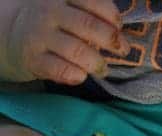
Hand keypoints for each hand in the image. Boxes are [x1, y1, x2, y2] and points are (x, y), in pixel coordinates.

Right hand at [4, 0, 129, 84]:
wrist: (10, 32)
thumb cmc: (52, 22)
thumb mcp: (66, 7)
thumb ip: (90, 13)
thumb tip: (120, 31)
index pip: (93, 1)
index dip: (112, 15)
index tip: (119, 27)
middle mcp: (50, 13)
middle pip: (89, 26)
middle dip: (112, 40)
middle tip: (123, 50)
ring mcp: (40, 36)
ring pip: (77, 50)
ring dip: (97, 63)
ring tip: (103, 69)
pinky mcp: (33, 59)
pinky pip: (60, 69)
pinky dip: (76, 75)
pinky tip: (81, 75)